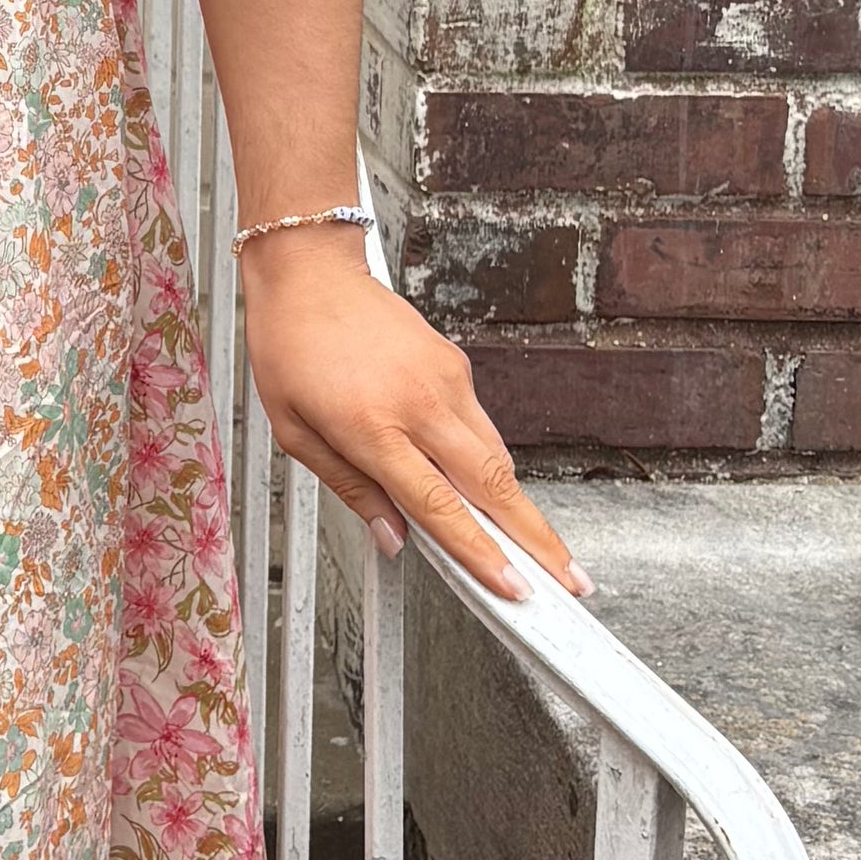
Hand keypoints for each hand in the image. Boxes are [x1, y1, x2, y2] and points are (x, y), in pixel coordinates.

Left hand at [240, 227, 584, 606]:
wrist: (310, 271)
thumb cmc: (291, 347)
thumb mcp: (295, 431)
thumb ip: (349, 488)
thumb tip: (393, 537)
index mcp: (373, 427)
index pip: (439, 507)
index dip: (481, 554)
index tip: (514, 588)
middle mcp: (421, 403)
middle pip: (494, 486)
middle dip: (537, 541)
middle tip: (569, 583)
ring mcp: (447, 381)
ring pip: (497, 458)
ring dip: (521, 508)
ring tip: (542, 552)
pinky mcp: (457, 365)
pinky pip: (482, 428)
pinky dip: (489, 464)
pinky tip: (488, 491)